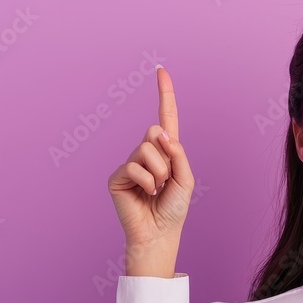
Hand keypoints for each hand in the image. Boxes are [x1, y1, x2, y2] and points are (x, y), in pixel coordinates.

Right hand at [107, 66, 194, 274]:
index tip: (161, 70)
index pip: (165, 117)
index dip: (164, 94)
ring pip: (146, 150)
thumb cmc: (174, 208)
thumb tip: (158, 133)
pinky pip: (134, 167)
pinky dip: (145, 181)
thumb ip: (177, 153)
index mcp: (165, 150)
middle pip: (155, 133)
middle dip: (166, 158)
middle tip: (165, 181)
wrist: (159, 233)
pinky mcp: (117, 176)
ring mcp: (130, 163)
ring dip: (158, 172)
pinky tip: (145, 194)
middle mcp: (146, 152)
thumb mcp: (186, 178)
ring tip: (156, 190)